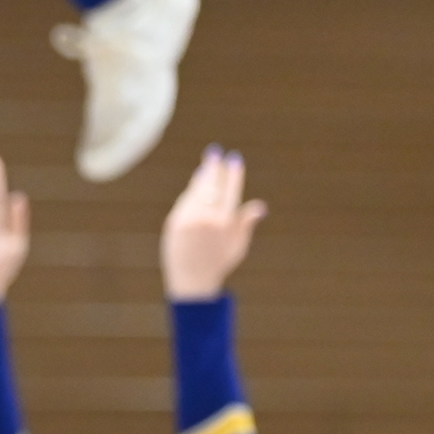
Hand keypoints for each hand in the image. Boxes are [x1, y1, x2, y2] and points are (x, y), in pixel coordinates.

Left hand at [160, 146, 266, 300]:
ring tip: (208, 163)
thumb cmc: (217, 265)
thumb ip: (245, 224)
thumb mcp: (237, 246)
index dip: (232, 173)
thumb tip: (259, 206)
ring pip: (196, 191)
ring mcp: (188, 218)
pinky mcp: (174, 222)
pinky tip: (196, 182)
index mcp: (224, 222)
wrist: (191, 281)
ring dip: (202, 176)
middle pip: (211, 185)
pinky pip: (185, 200)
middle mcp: (205, 218)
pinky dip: (191, 190)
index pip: (230, 190)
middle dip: (214, 166)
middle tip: (216, 152)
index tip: (234, 159)